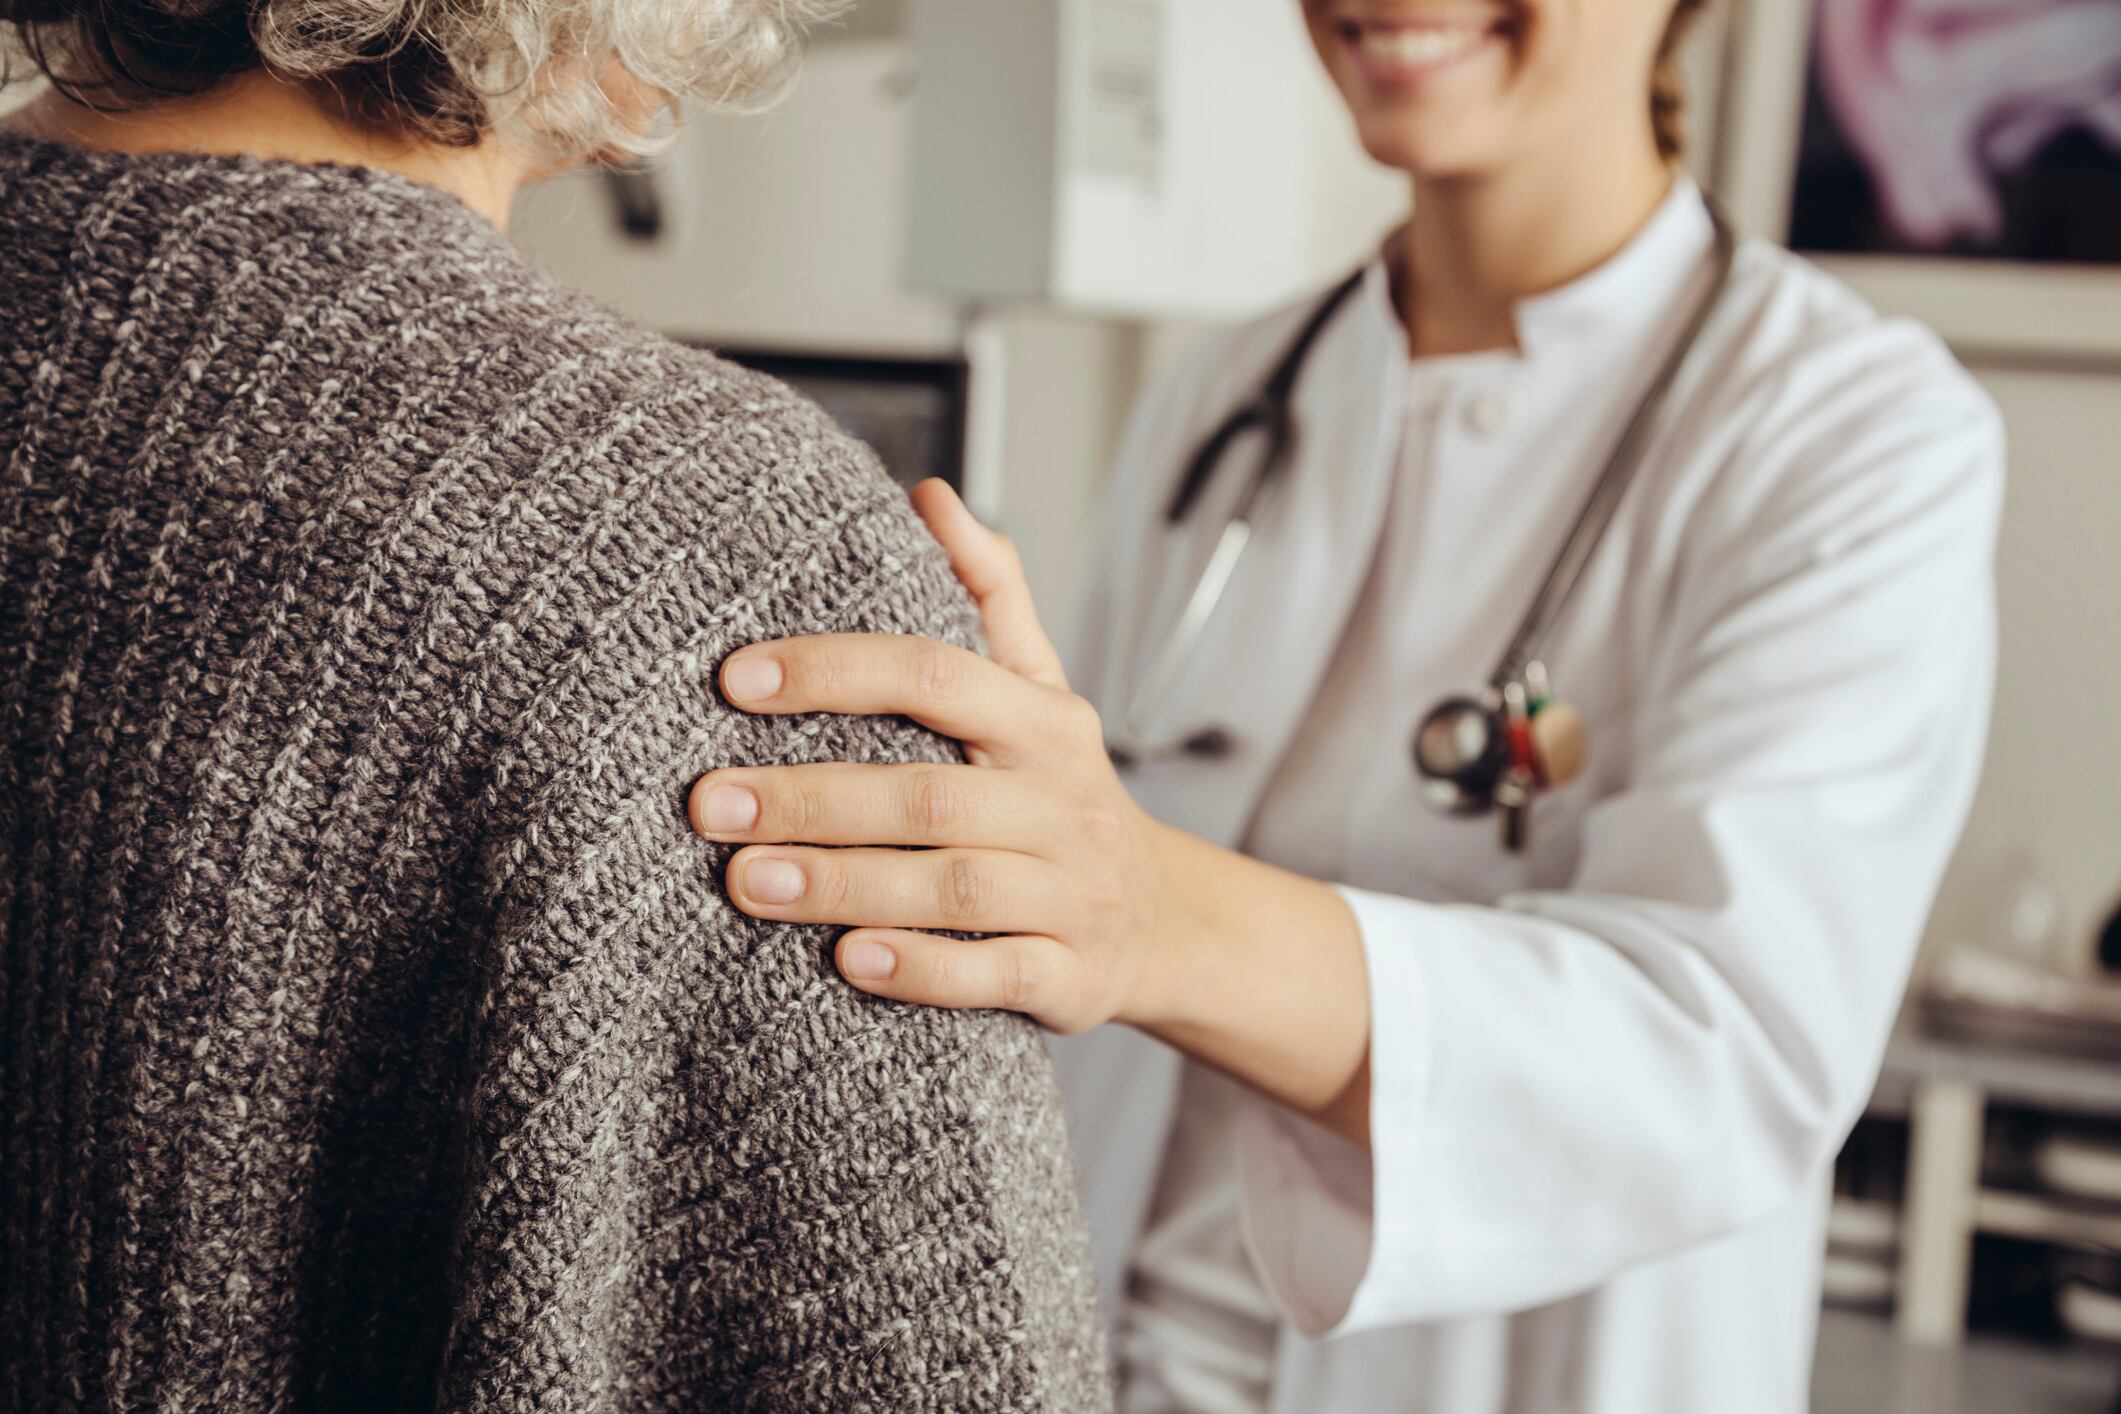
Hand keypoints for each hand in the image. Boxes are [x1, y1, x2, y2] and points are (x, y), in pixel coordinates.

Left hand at [688, 481, 1186, 1033]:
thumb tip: (929, 495)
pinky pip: (996, 974)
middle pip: (929, 793)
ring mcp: (1070, 892)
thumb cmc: (1063, 795)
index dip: (835, 671)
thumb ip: (988, 595)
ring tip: (745, 881)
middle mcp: (1062, 801)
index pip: (937, 675)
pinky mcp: (1070, 974)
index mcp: (1044, 721)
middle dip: (812, 796)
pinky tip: (849, 962)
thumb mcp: (1042, 692)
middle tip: (707, 802)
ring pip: (953, 887)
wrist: (1164, 923)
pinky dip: (923, 969)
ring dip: (845, 883)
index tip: (736, 679)